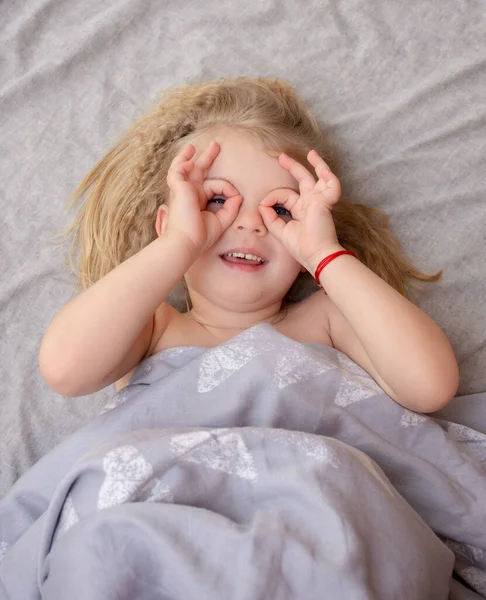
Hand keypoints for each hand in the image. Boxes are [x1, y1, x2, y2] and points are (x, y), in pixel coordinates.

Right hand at [165, 142, 241, 252]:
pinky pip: (177, 171)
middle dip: (206, 158)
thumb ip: (231, 208)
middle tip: (216, 145)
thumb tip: (239, 196)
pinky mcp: (178, 189)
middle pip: (197, 171)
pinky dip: (182, 163)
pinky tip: (190, 159)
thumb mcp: (221, 221)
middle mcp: (190, 194)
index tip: (236, 197)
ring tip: (193, 146)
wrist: (187, 242)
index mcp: (199, 201)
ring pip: (182, 168)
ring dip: (187, 156)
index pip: (214, 186)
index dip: (227, 189)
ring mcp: (182, 191)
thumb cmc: (201, 236)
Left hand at [258, 150, 342, 272]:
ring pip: (320, 177)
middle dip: (292, 167)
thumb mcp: (280, 231)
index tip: (264, 205)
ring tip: (310, 153)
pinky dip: (327, 173)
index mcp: (300, 210)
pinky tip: (321, 165)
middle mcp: (311, 203)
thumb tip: (262, 205)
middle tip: (281, 157)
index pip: (285, 196)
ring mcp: (319, 201)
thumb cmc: (301, 247)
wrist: (316, 256)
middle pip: (302, 180)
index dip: (272, 198)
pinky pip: (332, 183)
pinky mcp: (326, 202)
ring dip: (317, 164)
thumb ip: (270, 218)